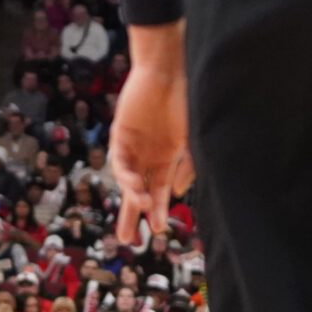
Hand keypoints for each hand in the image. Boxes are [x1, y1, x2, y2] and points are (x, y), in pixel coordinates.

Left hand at [110, 48, 191, 242]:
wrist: (169, 70)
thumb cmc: (186, 101)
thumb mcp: (192, 140)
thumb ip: (187, 167)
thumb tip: (175, 193)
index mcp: (168, 158)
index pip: (160, 191)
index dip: (159, 211)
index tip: (159, 231)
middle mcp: (149, 155)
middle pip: (138, 191)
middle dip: (133, 215)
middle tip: (128, 240)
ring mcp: (134, 145)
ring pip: (128, 179)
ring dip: (133, 196)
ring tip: (141, 208)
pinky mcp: (120, 134)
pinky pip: (120, 160)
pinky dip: (126, 175)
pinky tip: (135, 185)